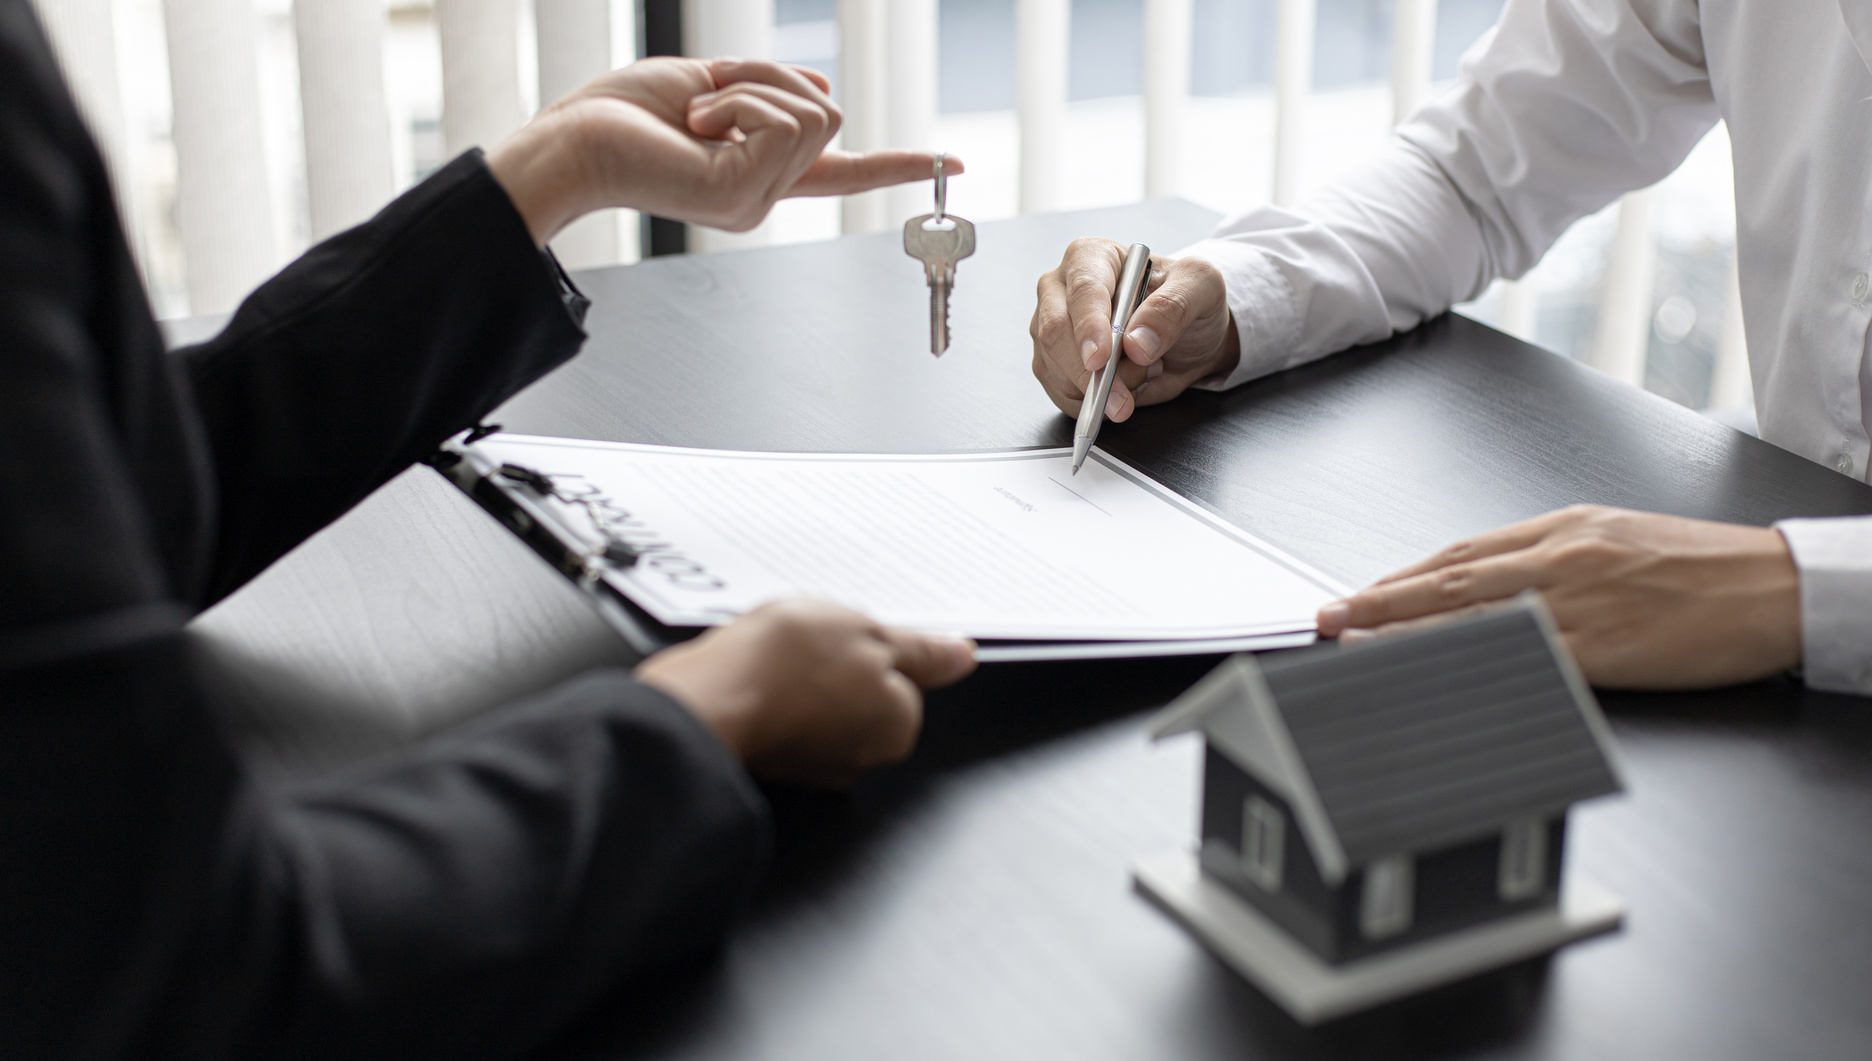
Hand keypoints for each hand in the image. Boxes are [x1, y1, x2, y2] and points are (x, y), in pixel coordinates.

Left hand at [489, 57, 961, 244]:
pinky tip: (695, 128)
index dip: (898, 163)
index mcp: (759, 174)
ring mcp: (758, 202)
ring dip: (752, 89)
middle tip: (708, 98)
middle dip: (772, 79)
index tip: (954, 163)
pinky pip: (783, 121)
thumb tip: (818, 88)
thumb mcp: (707, 85)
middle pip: (827, 113)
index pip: (842, 171)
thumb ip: (766, 90)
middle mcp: (765, 197)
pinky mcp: (744, 196)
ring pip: (813, 113)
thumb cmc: (622, 114)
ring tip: (699, 115)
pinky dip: (739, 103)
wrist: (572, 141)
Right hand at [634, 599, 976, 785]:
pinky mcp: (769, 758)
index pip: (899, 678)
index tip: (845, 632)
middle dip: (836, 665)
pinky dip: (770, 694)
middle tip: (808, 639)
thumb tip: (961, 656)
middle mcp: (859, 757)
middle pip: (860, 695)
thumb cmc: (786, 664)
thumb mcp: (867, 632)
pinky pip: (781, 715)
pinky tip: (753, 674)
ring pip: (817, 703)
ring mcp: (811, 763)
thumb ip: (921, 650)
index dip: (870, 645)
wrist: (704, 699)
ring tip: (775, 654)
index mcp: (895, 726)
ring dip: (800, 676)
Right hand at [1030, 238, 1240, 421]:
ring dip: (1102, 388)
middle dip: (1091, 372)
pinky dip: (1095, 403)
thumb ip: (1173, 306)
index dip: (1089, 326)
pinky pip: (1062, 394)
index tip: (1101, 359)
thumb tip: (1136, 342)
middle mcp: (1062, 289)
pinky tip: (1124, 387)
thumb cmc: (1188, 301)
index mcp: (1092, 257)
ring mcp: (1052, 328)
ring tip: (1143, 372)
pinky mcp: (1053, 364)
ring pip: (1057, 370)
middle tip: (1124, 397)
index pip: (1082, 290)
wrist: (1187, 338)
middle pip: (1055, 333)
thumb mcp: (1202, 287)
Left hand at [1315, 505, 1801, 689]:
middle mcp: (1562, 557)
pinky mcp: (1603, 646)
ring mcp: (1579, 602)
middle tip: (1327, 617)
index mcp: (1564, 529)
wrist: (1779, 588)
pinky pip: (1521, 657)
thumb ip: (1552, 559)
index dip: (1401, 577)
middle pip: (1449, 581)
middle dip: (1379, 601)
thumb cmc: (1705, 570)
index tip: (1358, 594)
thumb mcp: (1618, 541)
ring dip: (1403, 631)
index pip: (1461, 553)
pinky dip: (1469, 663)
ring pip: (1472, 614)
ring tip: (1352, 643)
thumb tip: (1490, 582)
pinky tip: (1434, 673)